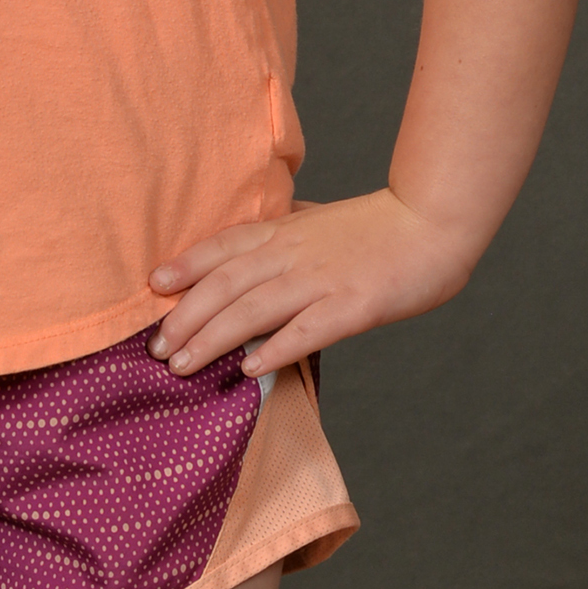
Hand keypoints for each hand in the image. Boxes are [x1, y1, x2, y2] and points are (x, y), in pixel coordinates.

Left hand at [148, 188, 481, 377]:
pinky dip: (275, 348)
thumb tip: (257, 235)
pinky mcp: (353, 305)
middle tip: (156, 349)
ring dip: (213, 338)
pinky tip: (249, 369)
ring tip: (182, 365)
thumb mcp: (320, 220)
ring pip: (254, 309)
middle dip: (185, 317)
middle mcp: (294, 253)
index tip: (154, 287)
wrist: (433, 222)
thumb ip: (286, 228)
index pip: (224, 247)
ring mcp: (322, 280)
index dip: (186, 266)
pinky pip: (306, 330)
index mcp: (285, 231)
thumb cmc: (379, 225)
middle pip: (225, 283)